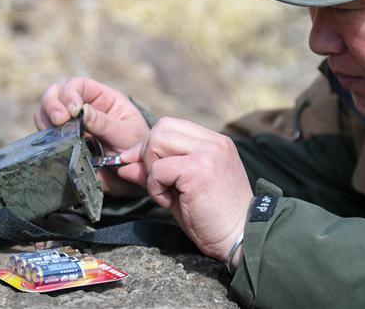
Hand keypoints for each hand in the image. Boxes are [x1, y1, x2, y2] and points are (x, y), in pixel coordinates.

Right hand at [36, 77, 148, 196]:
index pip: (78, 85)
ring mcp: (69, 124)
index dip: (70, 93)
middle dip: (52, 104)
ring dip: (46, 121)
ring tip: (58, 136)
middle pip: (55, 93)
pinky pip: (46, 136)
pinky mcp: (61, 141)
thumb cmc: (134, 147)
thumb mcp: (126, 133)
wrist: (131, 173)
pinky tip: (55, 146)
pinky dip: (45, 139)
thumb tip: (82, 111)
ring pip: (44, 113)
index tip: (74, 111)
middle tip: (59, 120)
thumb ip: (105, 123)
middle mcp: (81, 106)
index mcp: (101, 97)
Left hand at [118, 118, 252, 263]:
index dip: (149, 145)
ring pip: (158, 140)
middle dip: (148, 154)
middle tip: (156, 183)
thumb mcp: (180, 190)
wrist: (240, 238)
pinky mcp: (199, 169)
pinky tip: (169, 201)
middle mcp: (213, 142)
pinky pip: (159, 169)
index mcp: (214, 143)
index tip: (139, 166)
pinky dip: (155, 186)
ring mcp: (208, 153)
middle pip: (162, 127)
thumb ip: (155, 172)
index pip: (171, 126)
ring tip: (166, 192)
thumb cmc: (213, 218)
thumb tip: (124, 164)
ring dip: (152, 169)